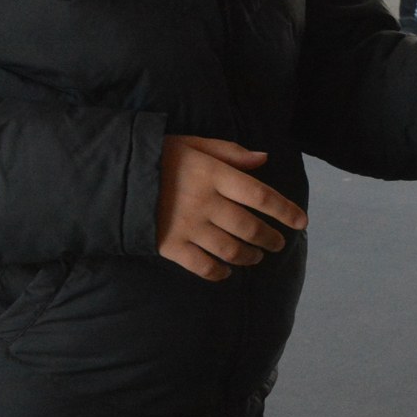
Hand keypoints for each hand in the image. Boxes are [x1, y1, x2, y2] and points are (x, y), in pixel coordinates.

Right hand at [157, 135, 307, 282]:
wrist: (115, 177)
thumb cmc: (160, 157)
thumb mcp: (195, 144)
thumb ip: (231, 152)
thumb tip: (264, 159)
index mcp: (214, 174)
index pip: (260, 195)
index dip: (285, 210)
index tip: (301, 222)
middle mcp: (205, 202)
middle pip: (249, 227)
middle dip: (270, 239)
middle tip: (278, 243)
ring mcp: (188, 227)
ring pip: (230, 249)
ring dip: (249, 256)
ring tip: (257, 257)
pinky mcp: (170, 246)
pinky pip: (202, 266)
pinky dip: (218, 272)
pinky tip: (226, 271)